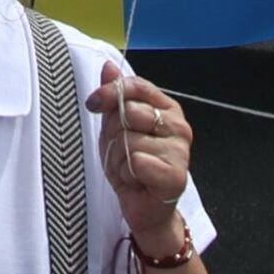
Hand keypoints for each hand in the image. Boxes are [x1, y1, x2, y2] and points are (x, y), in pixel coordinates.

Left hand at [89, 62, 197, 248]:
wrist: (144, 207)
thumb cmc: (132, 167)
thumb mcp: (116, 128)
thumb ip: (114, 97)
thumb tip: (109, 66)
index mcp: (167, 108)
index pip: (135, 86)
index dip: (109, 93)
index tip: (93, 104)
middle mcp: (178, 125)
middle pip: (128, 112)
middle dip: (113, 134)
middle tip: (120, 152)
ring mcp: (180, 150)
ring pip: (129, 140)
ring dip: (118, 159)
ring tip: (129, 169)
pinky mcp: (176, 174)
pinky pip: (136, 162)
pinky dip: (127, 174)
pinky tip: (137, 181)